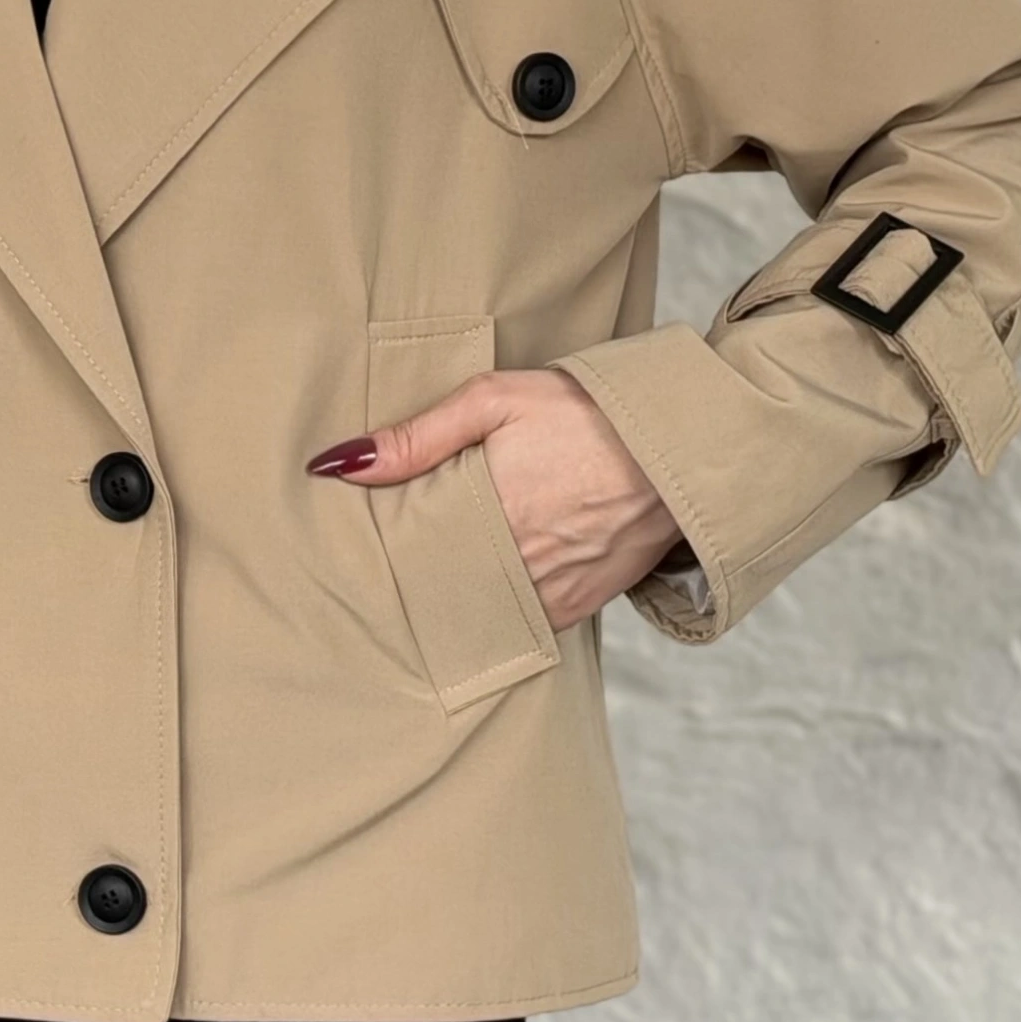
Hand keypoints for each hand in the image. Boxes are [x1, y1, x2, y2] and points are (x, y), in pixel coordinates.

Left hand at [307, 368, 689, 630]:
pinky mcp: (576, 608)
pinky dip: (499, 607)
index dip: (381, 549)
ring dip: (453, 595)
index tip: (356, 545)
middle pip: (436, 586)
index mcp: (485, 513)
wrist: (681, 447)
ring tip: (434, 572)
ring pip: (475, 609)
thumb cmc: (589, 413)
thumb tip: (338, 463)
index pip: (406, 552)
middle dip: (412, 576)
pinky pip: (521, 621)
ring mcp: (547, 593)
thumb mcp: (497, 399)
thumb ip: (417, 436)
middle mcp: (513, 565)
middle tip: (380, 566)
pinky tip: (485, 584)